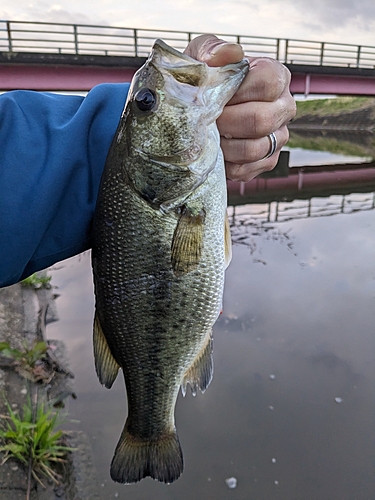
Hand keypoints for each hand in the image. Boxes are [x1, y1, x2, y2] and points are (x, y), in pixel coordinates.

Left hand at [184, 35, 295, 181]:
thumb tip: (229, 54)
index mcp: (276, 76)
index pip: (268, 83)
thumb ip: (212, 49)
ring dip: (224, 145)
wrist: (199, 111)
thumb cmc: (205, 80)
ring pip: (254, 149)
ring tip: (209, 135)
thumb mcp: (203, 56)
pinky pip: (245, 170)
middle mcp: (284, 107)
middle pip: (261, 120)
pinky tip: (216, 150)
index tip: (217, 94)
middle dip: (227, 121)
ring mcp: (278, 138)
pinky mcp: (266, 162)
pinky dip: (225, 163)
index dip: (237, 92)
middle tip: (208, 119)